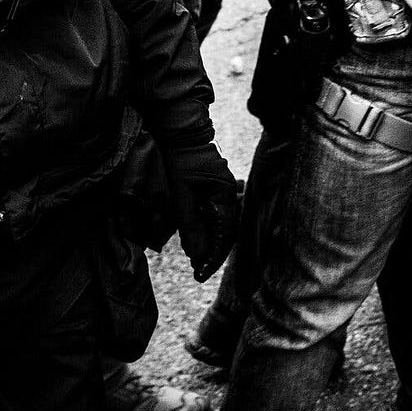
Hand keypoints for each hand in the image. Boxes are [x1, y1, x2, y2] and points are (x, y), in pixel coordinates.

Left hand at [163, 141, 239, 281]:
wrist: (184, 136)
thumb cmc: (182, 161)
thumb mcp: (182, 195)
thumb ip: (190, 225)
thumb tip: (197, 255)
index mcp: (225, 195)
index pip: (224, 234)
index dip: (213, 256)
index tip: (201, 274)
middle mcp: (230, 195)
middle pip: (227, 232)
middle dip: (213, 254)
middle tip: (199, 273)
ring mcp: (225, 192)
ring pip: (223, 225)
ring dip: (211, 244)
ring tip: (198, 262)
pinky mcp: (217, 190)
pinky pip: (218, 216)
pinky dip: (209, 231)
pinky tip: (199, 241)